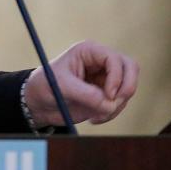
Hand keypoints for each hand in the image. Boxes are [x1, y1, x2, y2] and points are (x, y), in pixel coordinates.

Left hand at [25, 40, 139, 127]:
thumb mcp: (61, 87)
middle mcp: (100, 62)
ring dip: (117, 105)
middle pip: (130, 67)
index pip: (114, 58)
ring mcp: (106, 78)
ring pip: (128, 88)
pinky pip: (120, 104)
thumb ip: (86, 94)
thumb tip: (110, 104)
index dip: (116, 77)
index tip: (108, 94)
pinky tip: (93, 118)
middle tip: (115, 103)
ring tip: (95, 115)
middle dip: (127, 87)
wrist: (40, 103)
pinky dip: (111, 113)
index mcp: (89, 51)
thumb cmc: (45, 86)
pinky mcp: (107, 94)